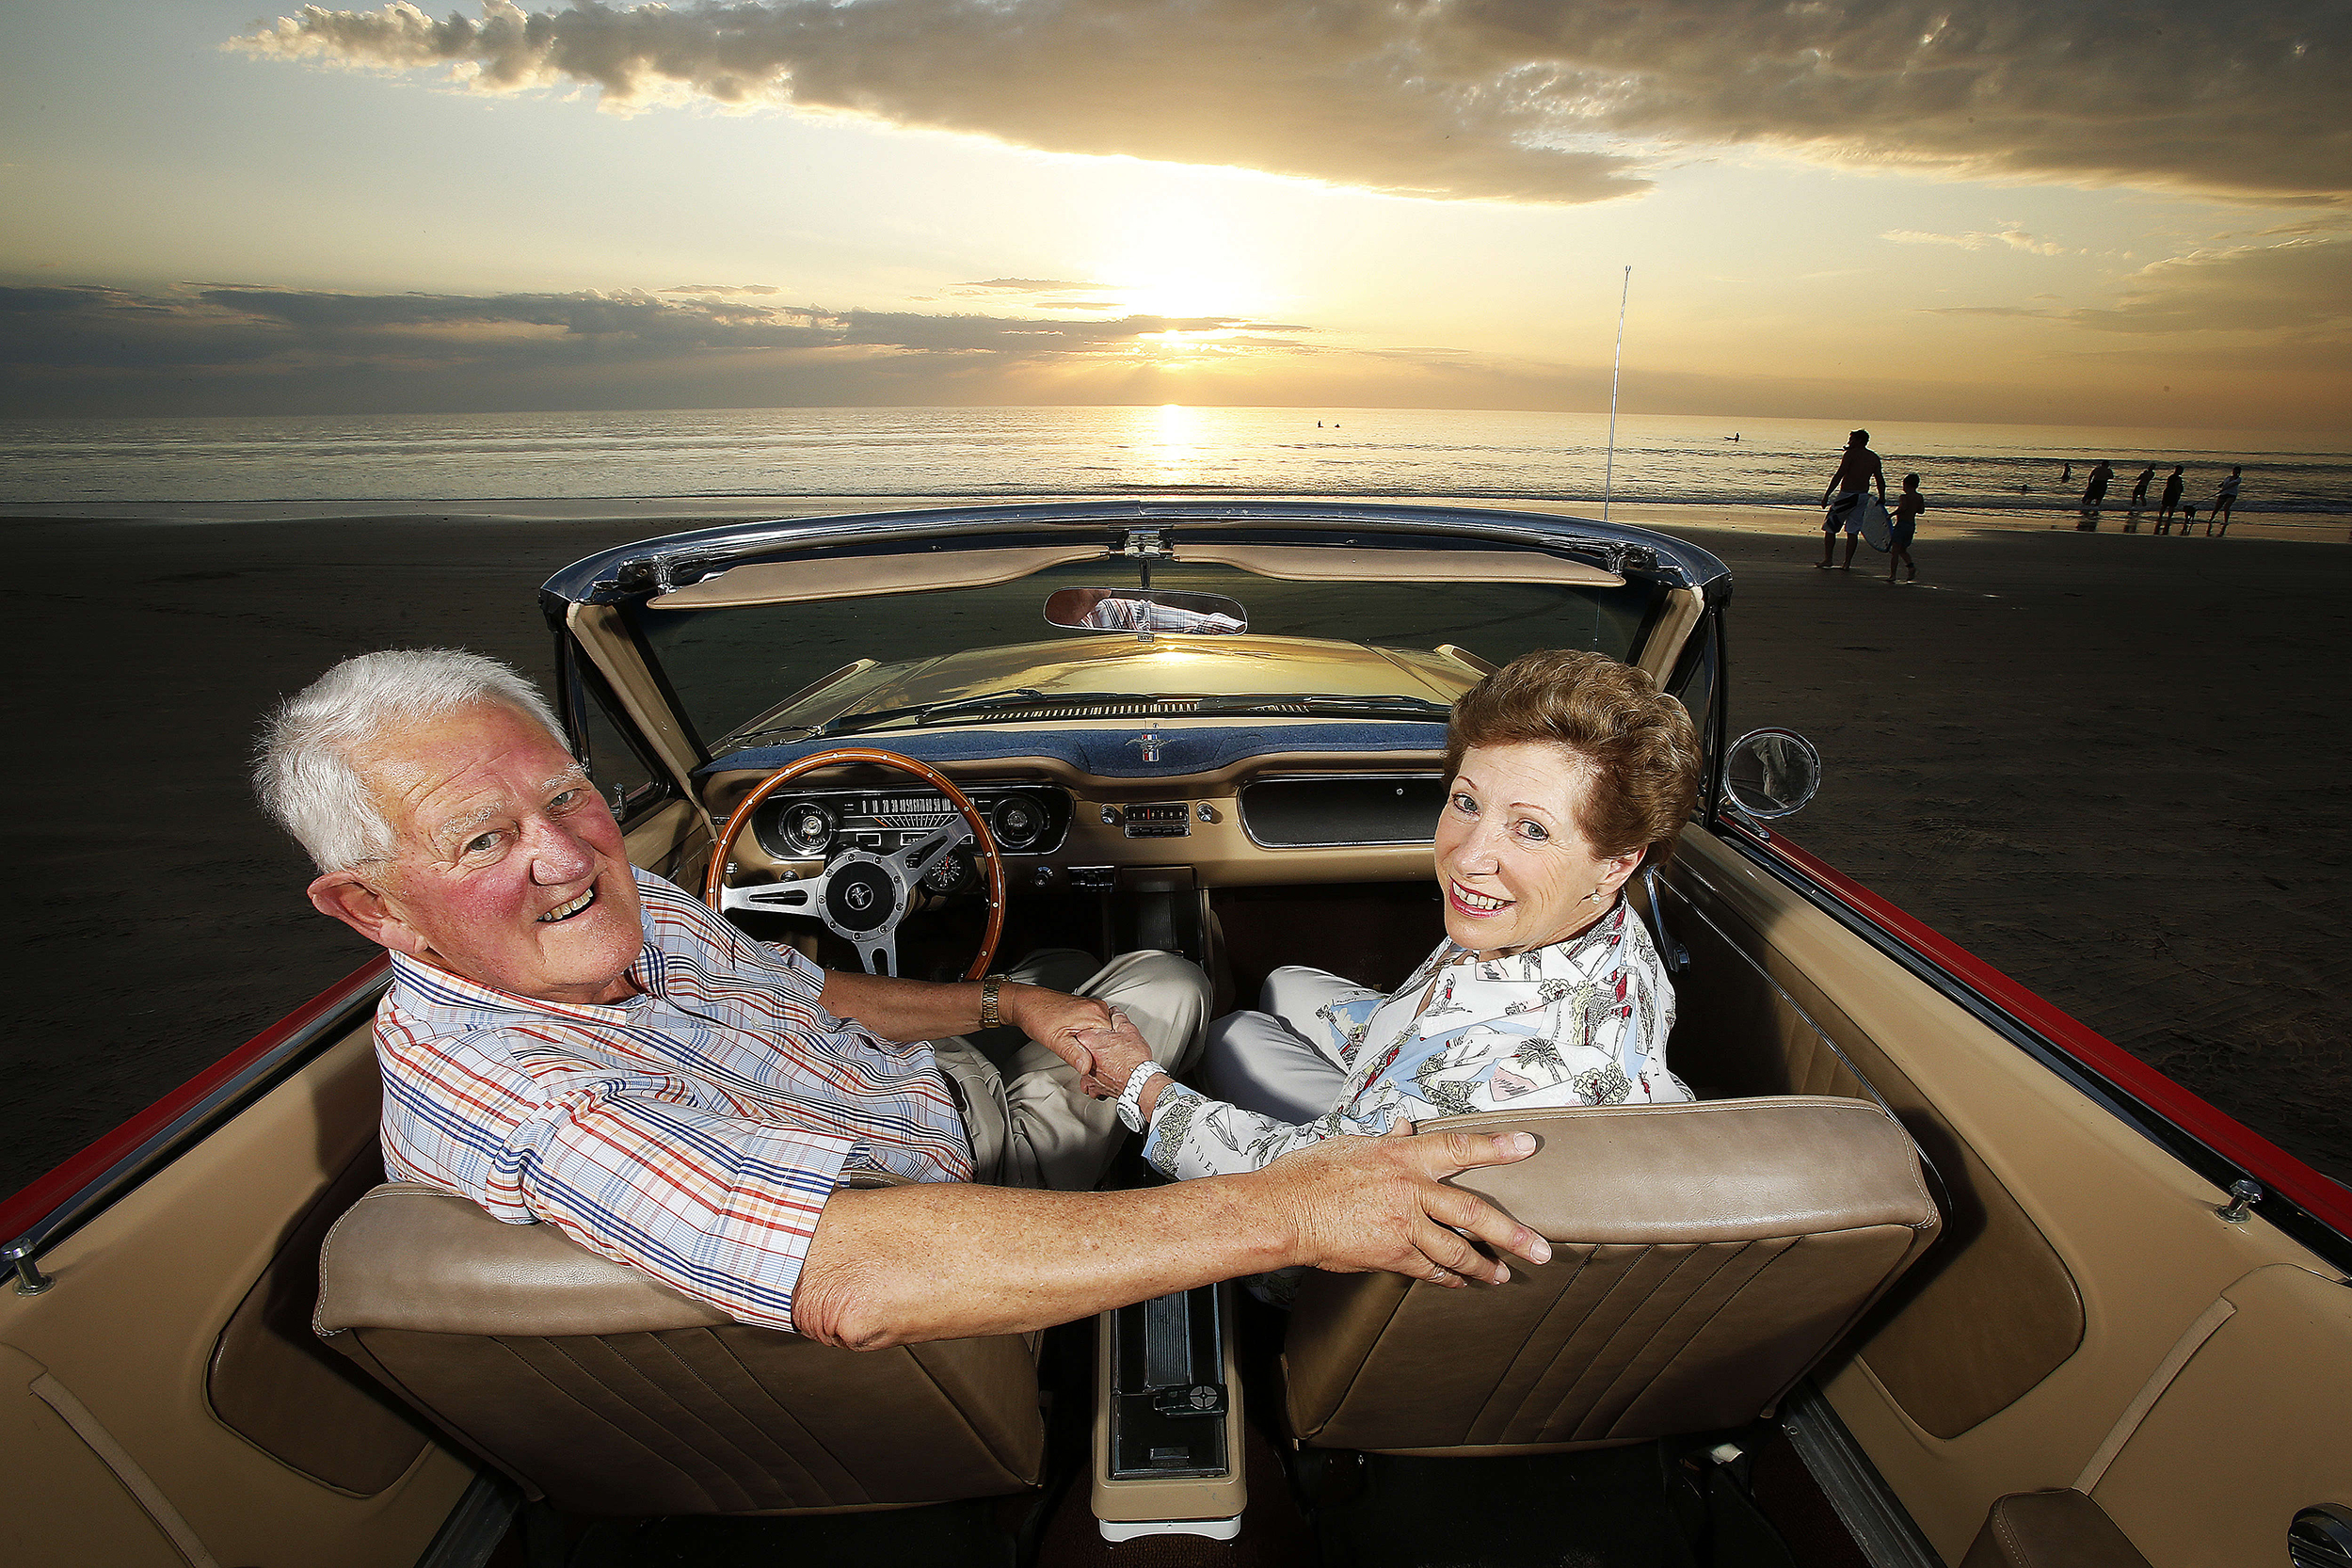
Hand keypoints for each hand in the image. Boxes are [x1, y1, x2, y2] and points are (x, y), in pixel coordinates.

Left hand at [997, 983, 1114, 1074]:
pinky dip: (1092, 1037)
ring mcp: (1092, 1007)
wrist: (1027, 1004)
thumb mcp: (1055, 1041)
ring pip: (1104, 1033)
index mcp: (1094, 1014)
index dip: (1106, 1056)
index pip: (1114, 1040)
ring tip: (1084, 1054)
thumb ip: (1073, 1054)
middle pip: (1110, 1037)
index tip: (1098, 1066)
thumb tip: (1087, 1067)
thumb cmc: (1038, 1017)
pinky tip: (1082, 1044)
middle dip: (1102, 1051)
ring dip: (1097, 1045)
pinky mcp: (1087, 1009)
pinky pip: (1097, 1027)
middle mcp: (1096, 1008)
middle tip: (1089, 1063)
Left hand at [1073, 1012, 1157, 1099]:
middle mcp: (1083, 1057)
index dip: (1096, 1030)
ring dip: (1094, 1064)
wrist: (1139, 1082)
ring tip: (1108, 1061)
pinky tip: (1105, 1076)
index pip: (1085, 1029)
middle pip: (1083, 1048)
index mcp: (1088, 1039)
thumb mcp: (1129, 1030)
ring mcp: (1087, 1074)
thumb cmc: (1133, 1059)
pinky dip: (1096, 1080)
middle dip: (1094, 1047)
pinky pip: (1090, 1083)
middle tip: (1108, 1045)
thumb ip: (1118, 1018)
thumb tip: (1114, 1013)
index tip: (1104, 1031)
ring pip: (1086, 1066)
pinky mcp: (1094, 1087)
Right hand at [1254, 1126, 1550, 1286]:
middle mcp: (1410, 1191)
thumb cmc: (1311, 1174)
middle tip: (1542, 1250)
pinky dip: (1448, 1277)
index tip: (1527, 1146)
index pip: (1459, 1147)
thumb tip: (1405, 1126)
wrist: (1284, 1212)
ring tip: (1504, 1276)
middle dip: (1512, 1234)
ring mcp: (1403, 1226)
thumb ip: (1388, 1141)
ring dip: (1484, 1266)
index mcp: (1403, 1157)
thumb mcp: (1353, 1146)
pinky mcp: (1390, 1256)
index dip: (1496, 1147)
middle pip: (1474, 1213)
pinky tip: (1460, 1282)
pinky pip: (1429, 1269)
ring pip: (1457, 1250)